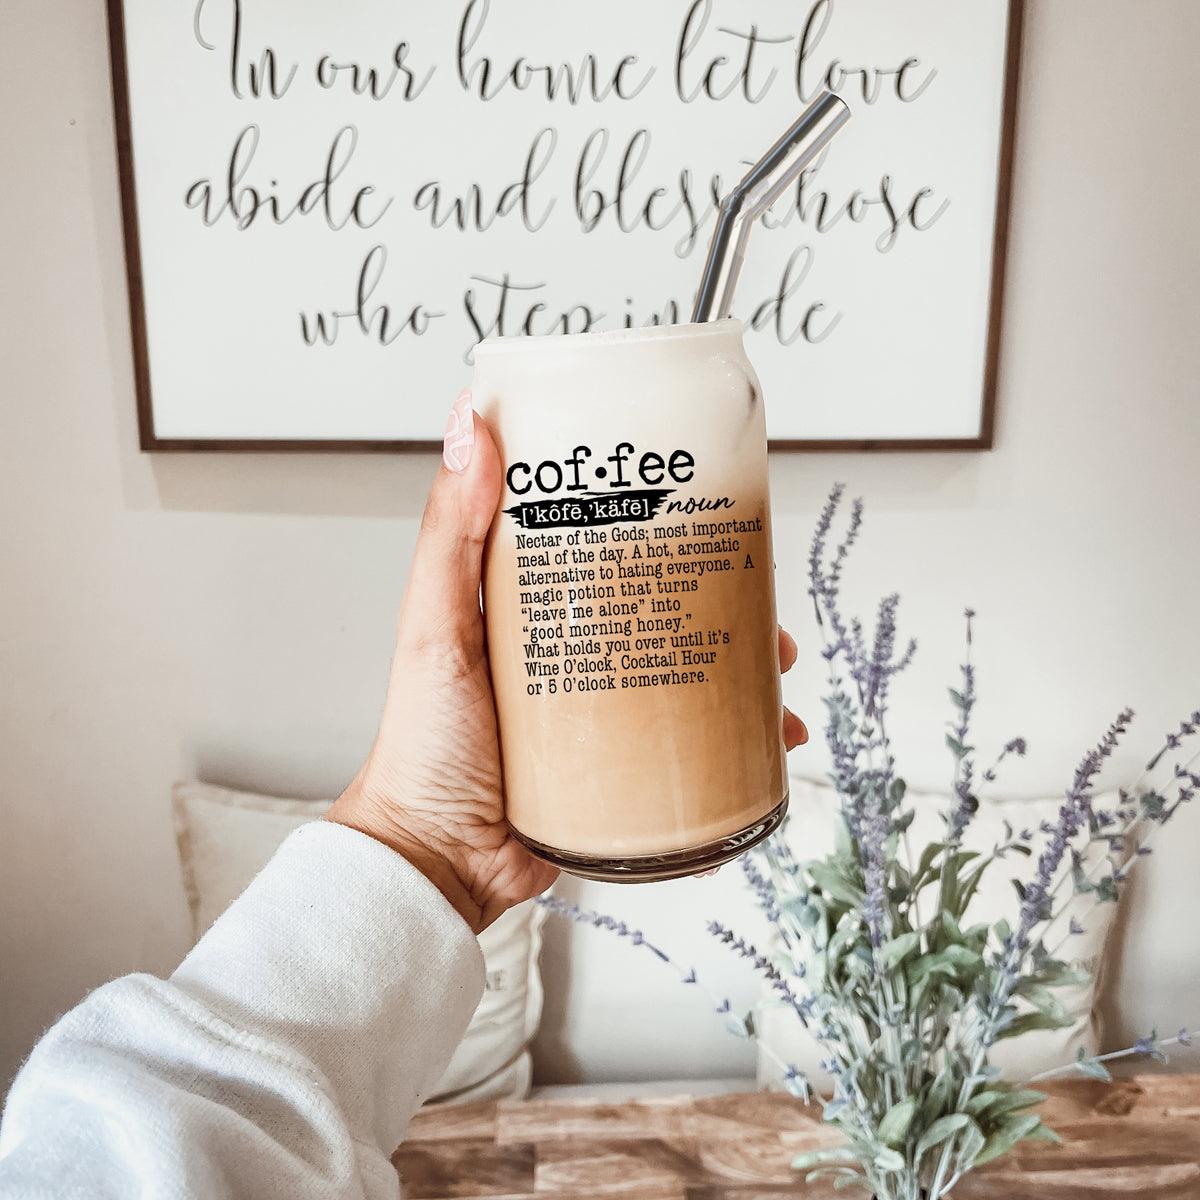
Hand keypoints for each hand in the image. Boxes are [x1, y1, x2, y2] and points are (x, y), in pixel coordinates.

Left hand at [328, 391, 808, 932]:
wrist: (439, 862)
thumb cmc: (424, 744)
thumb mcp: (435, 626)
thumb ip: (449, 534)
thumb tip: (471, 422)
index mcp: (533, 607)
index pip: (604, 547)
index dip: (656, 522)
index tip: (701, 498)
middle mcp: (575, 654)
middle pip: (663, 611)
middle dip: (725, 603)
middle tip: (761, 603)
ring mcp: (604, 715)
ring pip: (693, 680)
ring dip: (745, 677)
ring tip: (776, 679)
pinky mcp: (624, 772)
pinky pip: (693, 754)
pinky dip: (737, 753)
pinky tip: (767, 752)